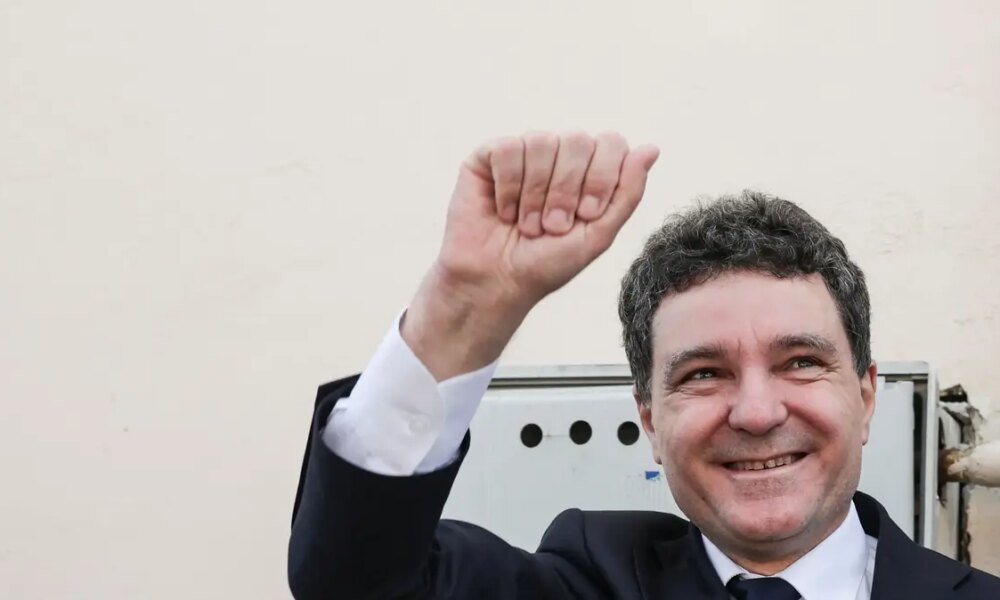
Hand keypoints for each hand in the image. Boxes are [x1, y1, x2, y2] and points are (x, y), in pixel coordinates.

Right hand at [403, 131, 659, 379]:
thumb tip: (651, 149)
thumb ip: (628, 192)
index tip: (587, 215)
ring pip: (543, 141)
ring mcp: (524, 153)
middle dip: (567, 190)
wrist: (497, 283)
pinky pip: (509, 148)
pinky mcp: (488, 157)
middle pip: (578, 140)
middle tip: (553, 226)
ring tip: (527, 224)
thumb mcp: (599, 235)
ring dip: (536, 193)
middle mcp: (558, 156)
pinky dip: (509, 187)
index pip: (610, 143)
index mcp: (588, 170)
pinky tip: (504, 211)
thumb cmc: (546, 264)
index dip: (601, 177)